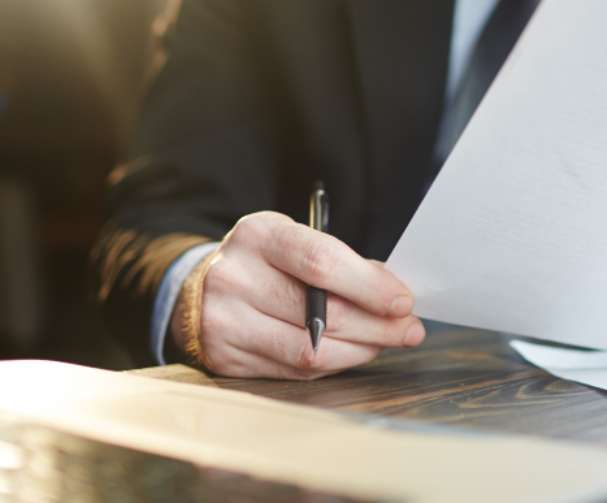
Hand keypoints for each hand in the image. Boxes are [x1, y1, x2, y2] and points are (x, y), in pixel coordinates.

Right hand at [171, 211, 424, 378]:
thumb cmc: (264, 261)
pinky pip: (294, 370)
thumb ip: (342, 264)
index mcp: (259, 235)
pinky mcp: (226, 358)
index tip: (403, 301)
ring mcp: (225, 321)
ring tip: (384, 342)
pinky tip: (351, 352)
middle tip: (408, 329)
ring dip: (360, 350)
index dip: (369, 285)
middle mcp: (235, 277)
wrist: (197, 287)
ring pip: (310, 349)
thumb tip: (396, 296)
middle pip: (320, 312)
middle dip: (376, 325)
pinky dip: (333, 363)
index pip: (321, 262)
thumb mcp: (295, 242)